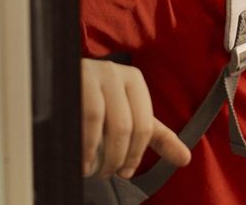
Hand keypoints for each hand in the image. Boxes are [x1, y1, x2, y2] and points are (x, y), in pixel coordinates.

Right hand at [81, 58, 190, 178]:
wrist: (60, 86)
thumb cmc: (99, 104)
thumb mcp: (131, 118)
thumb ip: (158, 137)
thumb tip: (185, 158)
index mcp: (134, 80)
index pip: (145, 125)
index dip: (136, 155)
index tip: (125, 172)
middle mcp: (115, 72)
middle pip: (125, 125)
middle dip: (117, 157)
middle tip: (107, 173)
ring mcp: (92, 73)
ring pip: (102, 121)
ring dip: (98, 153)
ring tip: (92, 170)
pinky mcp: (72, 80)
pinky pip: (81, 116)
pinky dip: (84, 144)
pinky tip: (82, 160)